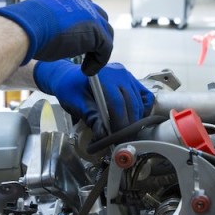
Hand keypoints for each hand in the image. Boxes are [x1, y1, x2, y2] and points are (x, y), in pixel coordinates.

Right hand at [0, 0, 112, 74]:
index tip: (77, 44)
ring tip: (87, 66)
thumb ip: (43, 25)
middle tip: (86, 55)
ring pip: (104, 35)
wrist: (24, 28)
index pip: (83, 11)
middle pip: (99, 19)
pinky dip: (97, 62)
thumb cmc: (21, 28)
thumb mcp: (35, 22)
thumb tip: (34, 33)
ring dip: (97, 51)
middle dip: (95, 38)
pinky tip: (86, 71)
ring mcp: (90, 15)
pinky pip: (105, 48)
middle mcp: (79, 2)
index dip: (83, 29)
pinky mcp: (96, 32)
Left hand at [34, 60, 153, 135]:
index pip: (118, 103)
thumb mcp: (76, 104)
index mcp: (105, 76)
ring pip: (140, 102)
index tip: (117, 138)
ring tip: (126, 134)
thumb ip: (91, 118)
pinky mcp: (132, 82)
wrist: (69, 78)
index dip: (120, 123)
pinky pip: (145, 97)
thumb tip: (103, 135)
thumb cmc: (70, 90)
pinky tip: (134, 120)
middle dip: (128, 125)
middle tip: (123, 141)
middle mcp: (120, 73)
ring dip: (135, 120)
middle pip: (131, 103)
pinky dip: (142, 110)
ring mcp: (128, 76)